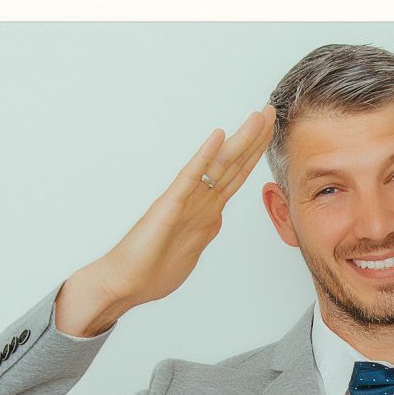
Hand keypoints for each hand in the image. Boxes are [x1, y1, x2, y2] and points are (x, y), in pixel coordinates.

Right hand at [53, 108, 275, 337]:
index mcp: (206, 212)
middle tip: (270, 111)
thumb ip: (204, 231)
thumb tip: (217, 218)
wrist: (123, 283)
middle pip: (233, 165)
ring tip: (257, 116)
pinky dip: (204, 156)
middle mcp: (197, 201)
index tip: (270, 133)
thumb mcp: (191, 250)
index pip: (236, 177)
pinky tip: (217, 137)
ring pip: (218, 165)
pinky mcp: (169, 207)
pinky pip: (191, 178)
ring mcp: (184, 202)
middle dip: (255, 138)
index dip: (255, 154)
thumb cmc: (150, 270)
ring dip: (240, 140)